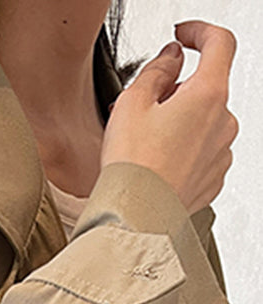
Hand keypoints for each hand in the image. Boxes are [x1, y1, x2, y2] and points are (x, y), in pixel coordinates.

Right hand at [101, 21, 239, 215]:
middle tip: (144, 108)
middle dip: (178, 90)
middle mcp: (224, 122)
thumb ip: (157, 70)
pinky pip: (201, 152)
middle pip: (206, 88)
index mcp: (208, 95)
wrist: (135, 219)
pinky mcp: (213, 178)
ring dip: (180, 122)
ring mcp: (222, 153)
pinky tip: (156, 163)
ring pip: (204, 122)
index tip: (184, 36)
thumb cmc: (133, 167)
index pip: (220, 43)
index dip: (200, 32)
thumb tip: (171, 59)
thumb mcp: (132, 103)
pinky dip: (182, 150)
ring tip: (146, 142)